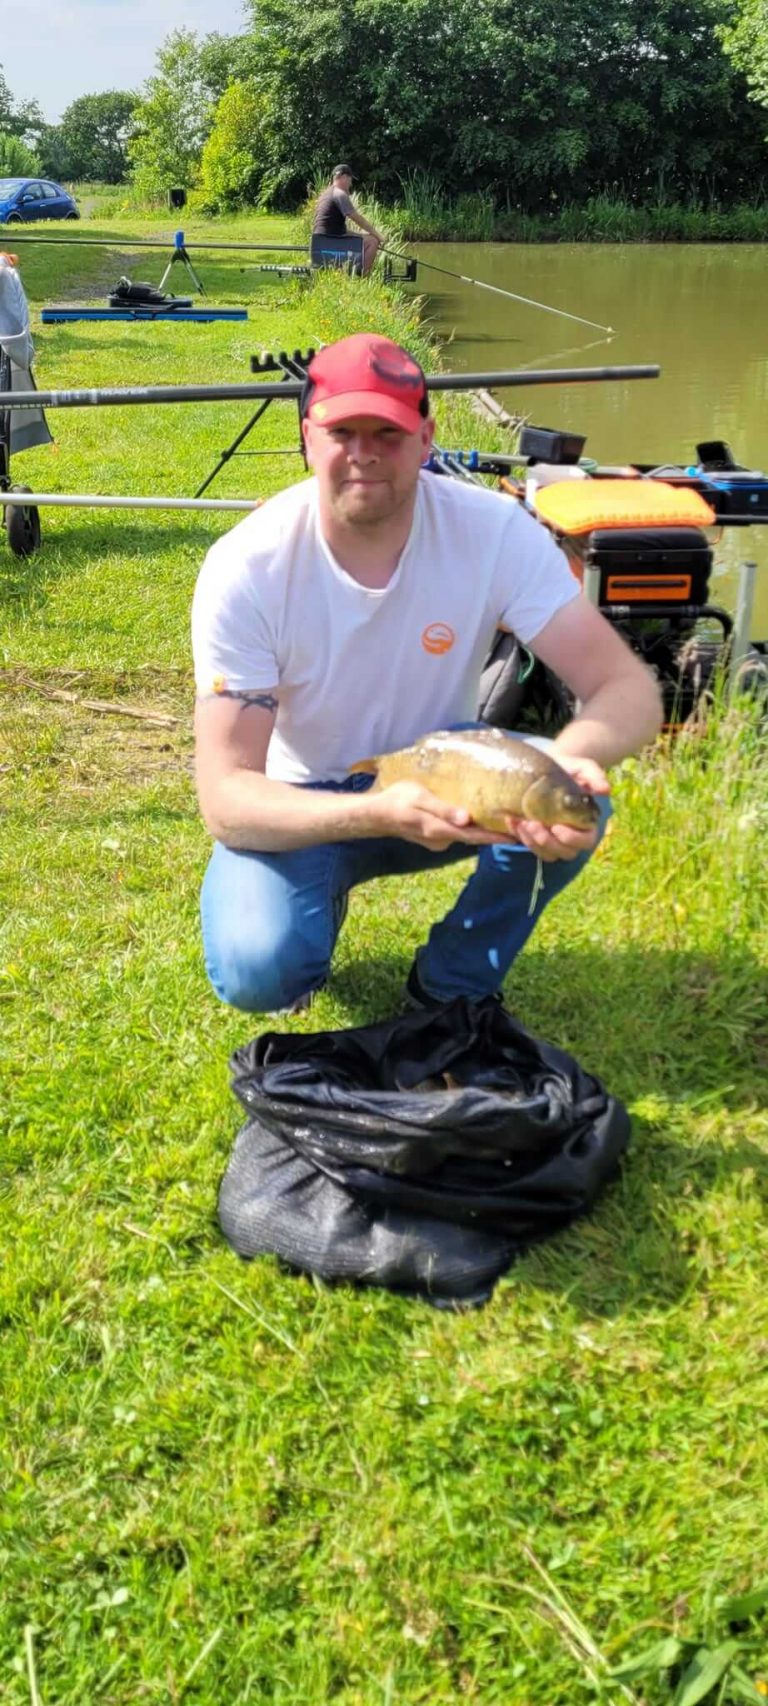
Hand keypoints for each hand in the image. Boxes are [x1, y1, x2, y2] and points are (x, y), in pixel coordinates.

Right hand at [370, 780, 523, 850]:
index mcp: (441, 831)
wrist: (377, 814)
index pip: (475, 836)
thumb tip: (465, 819)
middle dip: (496, 833)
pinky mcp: (436, 837)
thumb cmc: (397, 801)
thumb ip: (443, 809)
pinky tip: (480, 817)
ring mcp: (439, 841)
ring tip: (506, 820)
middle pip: (475, 838)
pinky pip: (458, 833)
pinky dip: (471, 827)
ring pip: (466, 835)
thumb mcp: (420, 799)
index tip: (518, 836)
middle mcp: (443, 841)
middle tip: (520, 825)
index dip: (497, 837)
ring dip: (484, 830)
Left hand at [500, 753, 608, 862]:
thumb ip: (594, 775)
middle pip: (565, 852)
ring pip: (547, 854)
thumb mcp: (582, 767)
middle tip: (533, 824)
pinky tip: (511, 820)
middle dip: (548, 842)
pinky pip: (529, 846)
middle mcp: (571, 836)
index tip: (557, 827)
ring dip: (533, 842)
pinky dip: (519, 836)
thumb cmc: (568, 768)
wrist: (547, 766)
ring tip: (521, 823)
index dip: (572, 839)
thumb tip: (605, 790)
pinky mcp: (535, 837)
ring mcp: (553, 839)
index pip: (586, 841)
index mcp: (586, 823)